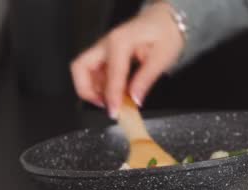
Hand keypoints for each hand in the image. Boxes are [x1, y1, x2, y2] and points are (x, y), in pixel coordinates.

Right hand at [70, 2, 184, 115]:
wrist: (167, 20)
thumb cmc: (166, 33)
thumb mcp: (162, 58)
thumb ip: (146, 79)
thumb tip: (135, 99)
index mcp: (120, 42)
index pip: (111, 75)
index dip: (112, 97)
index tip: (114, 112)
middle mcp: (107, 42)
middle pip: (80, 67)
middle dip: (86, 90)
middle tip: (103, 105)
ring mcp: (104, 47)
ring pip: (85, 70)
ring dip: (93, 88)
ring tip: (112, 101)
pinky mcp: (107, 52)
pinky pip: (95, 70)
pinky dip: (100, 84)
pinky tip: (115, 93)